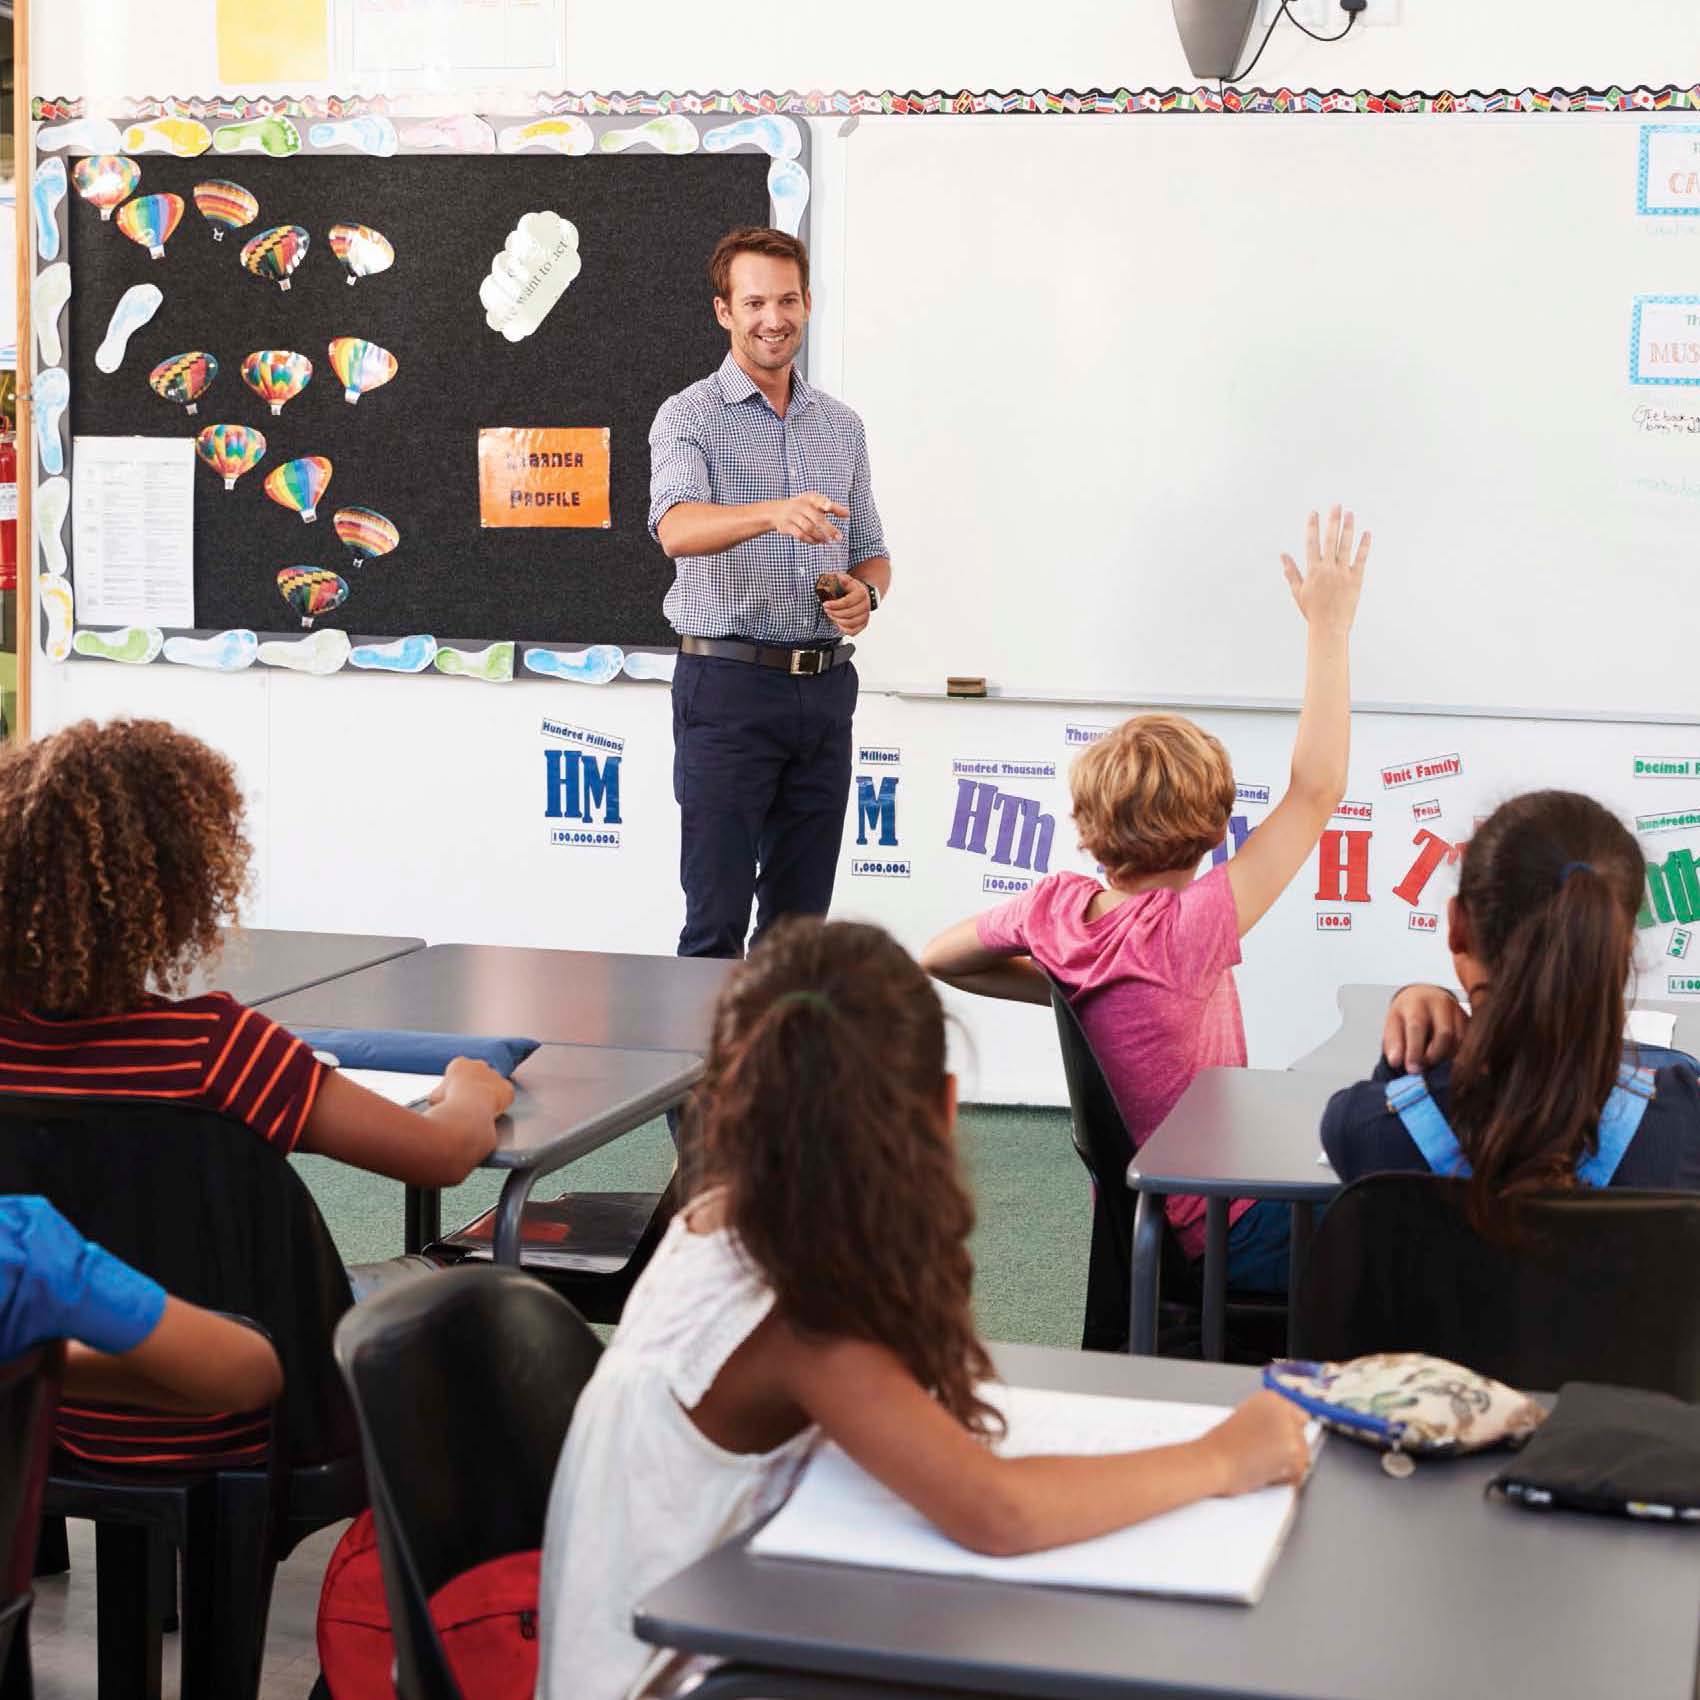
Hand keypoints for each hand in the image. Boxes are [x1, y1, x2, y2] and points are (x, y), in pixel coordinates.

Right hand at [431, 1056, 514, 1117]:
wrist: (469, 1108)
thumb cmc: (450, 1102)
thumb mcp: (434, 1097)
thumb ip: (439, 1095)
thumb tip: (438, 1100)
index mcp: (460, 1064)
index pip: (459, 1071)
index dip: (456, 1085)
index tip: (455, 1096)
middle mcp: (479, 1064)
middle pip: (478, 1074)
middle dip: (474, 1086)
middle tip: (469, 1102)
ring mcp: (495, 1075)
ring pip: (492, 1084)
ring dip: (488, 1093)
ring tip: (480, 1109)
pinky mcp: (507, 1087)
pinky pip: (504, 1095)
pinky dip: (500, 1103)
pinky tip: (493, 1111)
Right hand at [768, 493, 848, 544]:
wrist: (776, 511)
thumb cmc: (803, 507)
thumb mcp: (815, 503)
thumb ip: (832, 508)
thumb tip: (848, 514)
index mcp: (810, 498)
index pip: (818, 499)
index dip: (824, 503)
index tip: (829, 507)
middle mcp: (801, 505)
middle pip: (817, 518)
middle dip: (829, 529)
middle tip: (839, 538)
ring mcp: (793, 515)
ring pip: (808, 528)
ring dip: (820, 536)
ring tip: (827, 541)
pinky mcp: (787, 526)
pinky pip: (800, 535)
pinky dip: (810, 540)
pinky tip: (817, 542)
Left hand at [822, 574, 871, 635]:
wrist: (863, 595)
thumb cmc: (852, 589)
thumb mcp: (847, 580)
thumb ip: (842, 578)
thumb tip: (837, 577)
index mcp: (861, 594)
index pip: (846, 602)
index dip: (834, 604)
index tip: (825, 604)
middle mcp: (866, 605)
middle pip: (848, 613)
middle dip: (834, 613)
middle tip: (826, 610)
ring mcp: (865, 616)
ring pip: (850, 623)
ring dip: (837, 620)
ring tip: (831, 615)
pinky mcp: (864, 624)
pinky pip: (853, 631)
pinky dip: (844, 629)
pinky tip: (838, 623)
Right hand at [1201, 1391, 1312, 1495]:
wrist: (1215, 1460)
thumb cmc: (1223, 1445)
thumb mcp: (1246, 1417)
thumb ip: (1269, 1419)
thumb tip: (1284, 1431)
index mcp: (1270, 1398)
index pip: (1297, 1415)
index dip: (1286, 1432)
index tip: (1278, 1440)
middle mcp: (1282, 1409)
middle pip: (1301, 1435)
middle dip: (1288, 1448)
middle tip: (1267, 1455)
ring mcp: (1290, 1430)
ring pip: (1302, 1454)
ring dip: (1287, 1464)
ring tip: (1263, 1463)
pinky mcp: (1294, 1451)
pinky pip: (1299, 1471)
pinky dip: (1286, 1477)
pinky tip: (1266, 1471)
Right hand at [1280, 505, 1368, 636]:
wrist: (1329, 627)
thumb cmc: (1312, 611)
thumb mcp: (1298, 591)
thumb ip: (1291, 572)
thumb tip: (1283, 556)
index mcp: (1313, 571)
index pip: (1311, 543)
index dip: (1312, 527)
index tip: (1313, 513)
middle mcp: (1328, 569)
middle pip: (1330, 539)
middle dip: (1332, 521)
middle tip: (1336, 505)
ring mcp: (1343, 573)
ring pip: (1346, 545)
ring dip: (1348, 527)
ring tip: (1350, 513)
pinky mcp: (1356, 579)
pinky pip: (1361, 558)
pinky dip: (1364, 545)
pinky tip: (1366, 533)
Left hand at [1382, 984, 1467, 1073]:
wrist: (1424, 997)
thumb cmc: (1407, 1014)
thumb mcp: (1393, 1024)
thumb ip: (1394, 1043)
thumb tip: (1395, 1062)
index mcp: (1417, 1003)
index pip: (1417, 1026)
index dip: (1415, 1051)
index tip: (1412, 1070)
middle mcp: (1441, 1004)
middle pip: (1445, 1034)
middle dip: (1435, 1057)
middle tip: (1424, 1070)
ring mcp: (1459, 1011)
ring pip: (1462, 1040)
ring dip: (1450, 1060)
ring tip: (1437, 1069)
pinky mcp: (1471, 1021)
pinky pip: (1473, 1043)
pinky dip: (1468, 1059)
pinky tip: (1463, 1071)